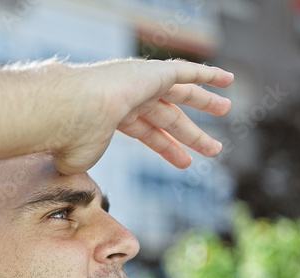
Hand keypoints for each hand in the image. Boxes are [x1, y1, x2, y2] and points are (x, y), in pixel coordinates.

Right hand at [54, 59, 233, 174]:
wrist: (71, 111)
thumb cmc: (71, 139)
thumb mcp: (79, 162)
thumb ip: (82, 167)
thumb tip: (71, 184)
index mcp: (113, 118)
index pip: (147, 133)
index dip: (167, 148)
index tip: (185, 163)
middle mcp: (129, 98)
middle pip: (169, 117)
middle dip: (190, 133)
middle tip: (212, 148)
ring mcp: (143, 83)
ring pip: (182, 93)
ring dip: (205, 101)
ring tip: (226, 110)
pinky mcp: (155, 73)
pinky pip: (188, 71)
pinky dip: (208, 74)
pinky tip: (228, 80)